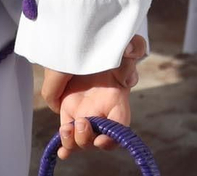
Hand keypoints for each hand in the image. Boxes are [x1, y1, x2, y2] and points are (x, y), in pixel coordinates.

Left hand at [41, 36, 145, 159]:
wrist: (84, 46)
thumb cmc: (109, 47)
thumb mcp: (125, 45)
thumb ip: (134, 47)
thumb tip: (130, 49)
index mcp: (117, 98)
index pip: (121, 125)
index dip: (113, 137)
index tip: (101, 139)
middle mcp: (102, 111)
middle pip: (99, 138)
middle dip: (88, 138)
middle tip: (81, 123)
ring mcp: (85, 113)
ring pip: (83, 140)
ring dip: (76, 141)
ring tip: (67, 129)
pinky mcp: (70, 113)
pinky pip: (69, 135)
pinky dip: (66, 144)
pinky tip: (62, 151)